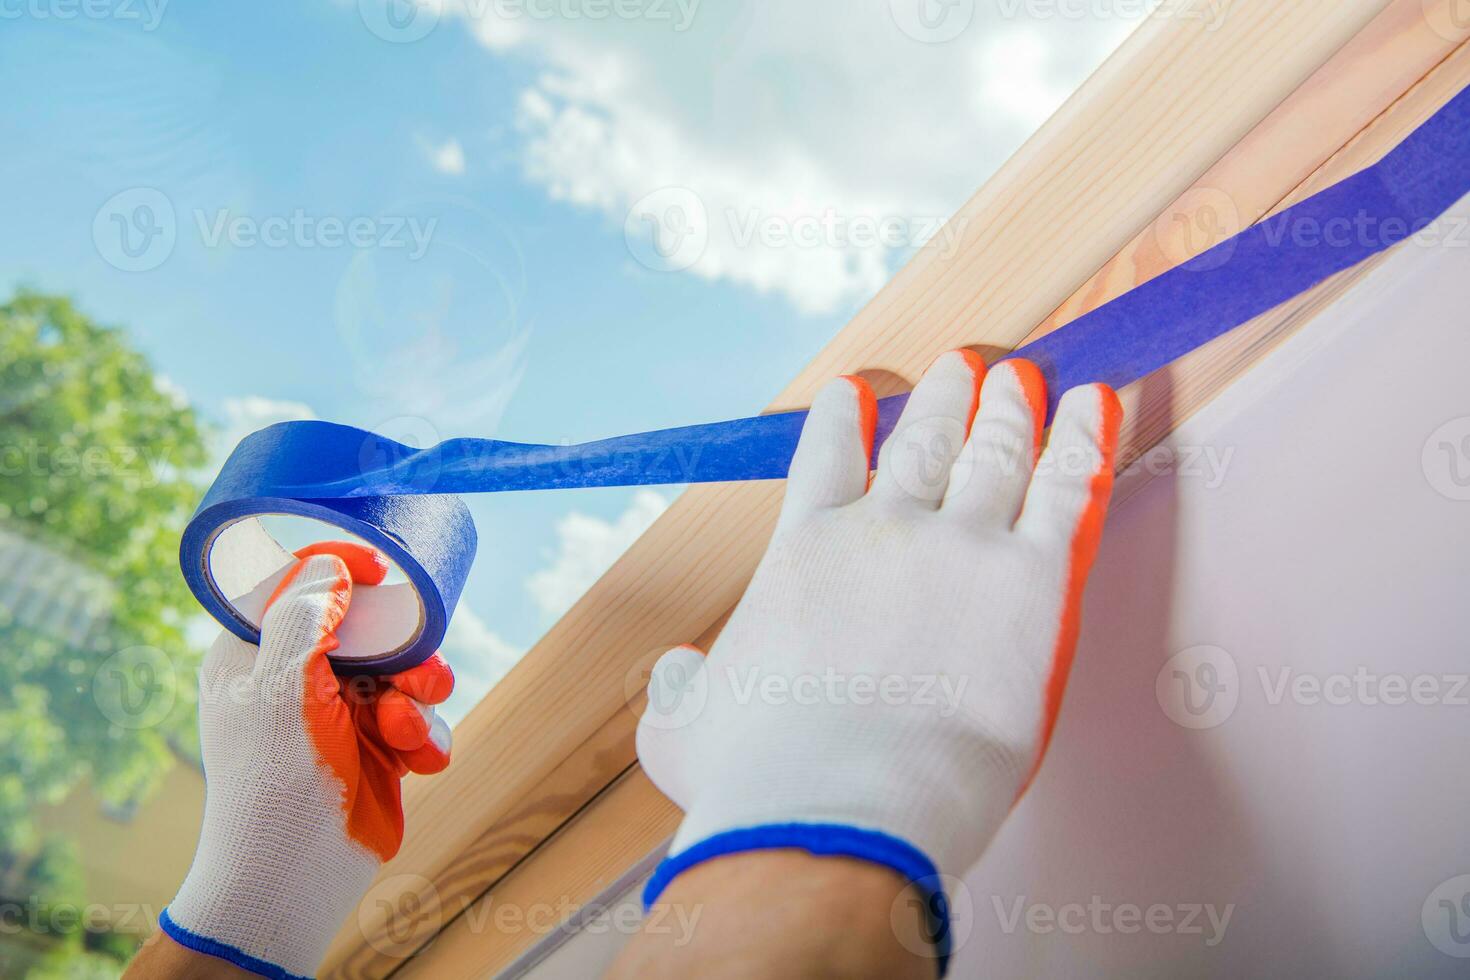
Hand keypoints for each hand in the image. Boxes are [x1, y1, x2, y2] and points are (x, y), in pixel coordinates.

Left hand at [159, 542, 452, 979]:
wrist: (296, 877)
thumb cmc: (275, 780)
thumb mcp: (280, 684)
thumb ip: (304, 614)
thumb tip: (331, 566)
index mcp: (256, 653)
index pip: (297, 583)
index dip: (340, 569)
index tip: (381, 570)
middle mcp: (299, 677)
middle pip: (371, 627)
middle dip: (404, 651)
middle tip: (417, 674)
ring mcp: (342, 714)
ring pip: (407, 672)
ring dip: (418, 700)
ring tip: (407, 732)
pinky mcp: (379, 748)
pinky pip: (422, 719)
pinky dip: (426, 739)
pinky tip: (417, 763)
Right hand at [636, 351, 1120, 969]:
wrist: (839, 811)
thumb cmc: (757, 782)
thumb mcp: (682, 730)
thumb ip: (681, 689)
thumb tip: (679, 673)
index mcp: (804, 552)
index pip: (826, 459)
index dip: (843, 419)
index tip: (855, 391)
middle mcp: (885, 531)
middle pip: (923, 440)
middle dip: (945, 396)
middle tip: (962, 366)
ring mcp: (963, 548)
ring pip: (998, 451)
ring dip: (1013, 407)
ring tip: (1023, 376)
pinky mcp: (1036, 582)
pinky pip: (1071, 489)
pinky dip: (1087, 437)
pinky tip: (1098, 402)